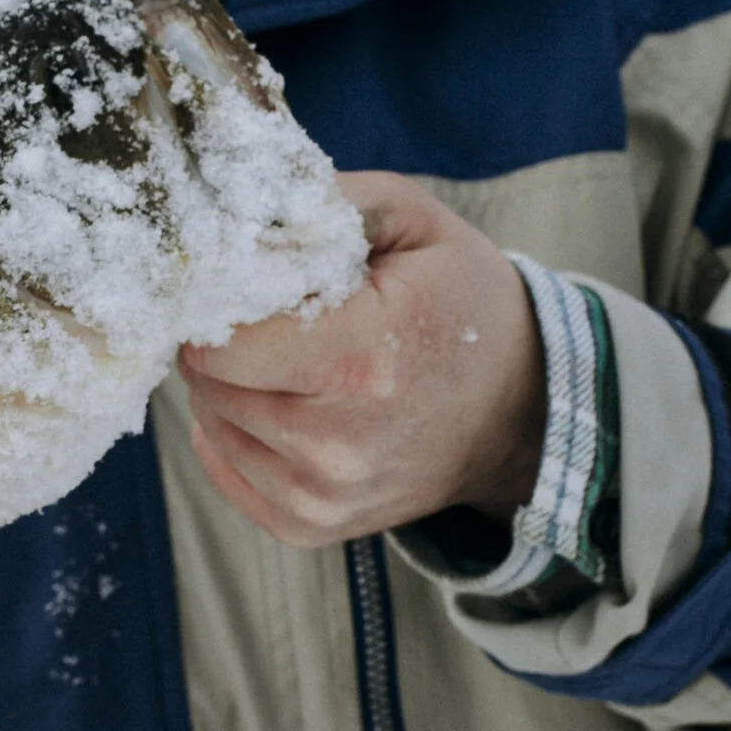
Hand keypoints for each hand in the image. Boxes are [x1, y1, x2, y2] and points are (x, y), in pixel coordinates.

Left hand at [181, 173, 546, 550]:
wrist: (521, 410)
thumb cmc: (464, 305)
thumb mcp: (413, 222)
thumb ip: (322, 203)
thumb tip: (237, 216)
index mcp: (361, 359)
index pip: (220, 341)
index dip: (217, 302)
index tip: (240, 283)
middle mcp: (337, 443)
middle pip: (209, 383)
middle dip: (222, 342)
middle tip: (270, 319)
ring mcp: (324, 496)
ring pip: (211, 425)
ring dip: (230, 387)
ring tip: (288, 360)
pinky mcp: (312, 527)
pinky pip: (224, 470)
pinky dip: (235, 433)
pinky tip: (282, 403)